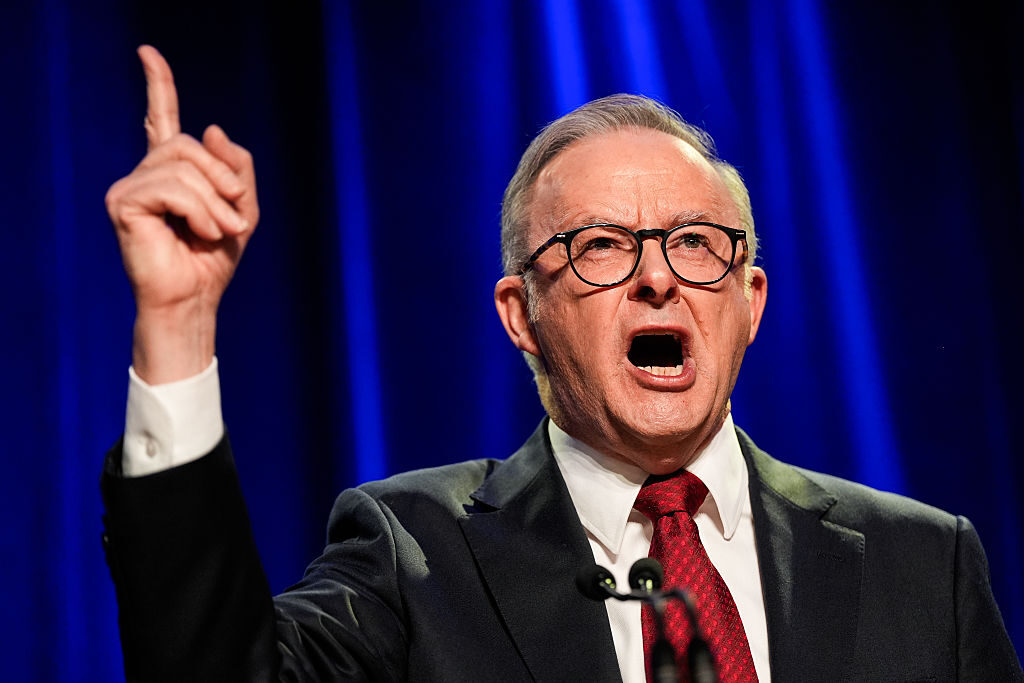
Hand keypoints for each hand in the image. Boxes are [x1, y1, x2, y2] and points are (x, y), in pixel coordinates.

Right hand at [106, 45, 258, 383]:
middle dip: (223, 179)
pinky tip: (199, 234)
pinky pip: (171, 187)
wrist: (195, 299)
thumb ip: (236, 167)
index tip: (148, 53)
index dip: (158, 85)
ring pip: (183, 166)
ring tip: (219, 232)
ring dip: (215, 202)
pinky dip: (198, 210)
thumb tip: (213, 128)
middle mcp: (147, 173)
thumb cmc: (214, 259)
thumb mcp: (243, 208)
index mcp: (173, 172)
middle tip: (236, 219)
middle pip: (190, 144)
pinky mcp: (123, 202)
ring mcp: (131, 186)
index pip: (162, 119)